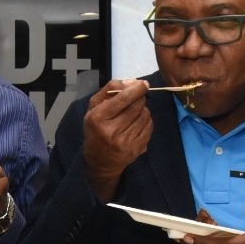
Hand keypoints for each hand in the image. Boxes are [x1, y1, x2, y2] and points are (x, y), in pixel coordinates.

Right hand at [82, 79, 153, 201]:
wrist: (100, 161)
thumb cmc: (96, 129)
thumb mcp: (94, 108)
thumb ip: (110, 90)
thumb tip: (132, 82)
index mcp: (99, 118)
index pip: (123, 98)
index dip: (137, 89)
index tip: (143, 84)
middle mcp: (112, 130)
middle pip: (137, 105)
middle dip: (139, 98)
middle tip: (136, 99)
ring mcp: (126, 141)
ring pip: (145, 115)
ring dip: (143, 110)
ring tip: (134, 113)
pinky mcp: (137, 148)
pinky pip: (149, 126)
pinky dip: (146, 121)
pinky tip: (138, 123)